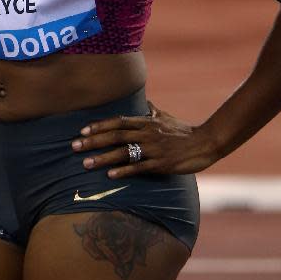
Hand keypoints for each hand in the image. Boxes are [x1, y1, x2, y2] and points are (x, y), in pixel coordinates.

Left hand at [71, 101, 217, 177]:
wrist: (206, 142)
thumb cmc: (184, 131)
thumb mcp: (166, 118)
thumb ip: (153, 112)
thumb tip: (146, 104)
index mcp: (146, 122)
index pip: (117, 122)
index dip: (99, 126)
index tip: (82, 131)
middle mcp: (147, 133)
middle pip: (115, 136)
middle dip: (93, 141)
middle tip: (74, 146)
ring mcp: (154, 149)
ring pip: (123, 152)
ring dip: (103, 158)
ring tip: (85, 164)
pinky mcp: (161, 164)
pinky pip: (139, 167)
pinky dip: (124, 171)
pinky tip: (110, 175)